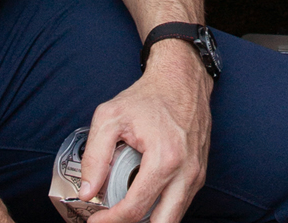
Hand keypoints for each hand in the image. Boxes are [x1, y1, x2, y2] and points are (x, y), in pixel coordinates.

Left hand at [79, 41, 211, 222]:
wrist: (182, 79)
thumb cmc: (148, 96)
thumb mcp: (110, 117)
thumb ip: (95, 156)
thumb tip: (88, 191)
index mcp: (165, 159)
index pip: (135, 209)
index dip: (110, 221)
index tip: (95, 220)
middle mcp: (186, 172)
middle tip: (112, 219)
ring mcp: (196, 174)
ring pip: (173, 217)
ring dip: (148, 219)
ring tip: (124, 207)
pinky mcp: (199, 174)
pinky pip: (180, 203)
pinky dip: (160, 207)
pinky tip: (141, 196)